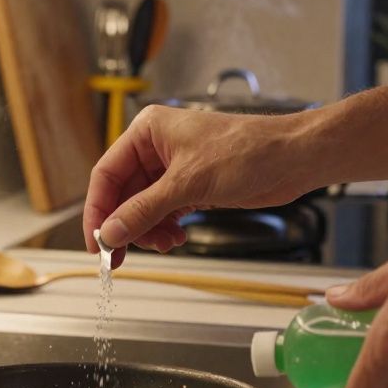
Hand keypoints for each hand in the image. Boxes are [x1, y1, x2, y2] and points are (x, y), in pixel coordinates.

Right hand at [83, 106, 312, 264]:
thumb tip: (111, 232)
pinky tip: (176, 238)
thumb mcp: (187, 184)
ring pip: (143, 207)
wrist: (292, 159)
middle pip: (123, 194)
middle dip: (125, 225)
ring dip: (148, 230)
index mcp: (148, 132)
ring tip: (164, 244)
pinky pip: (164, 212)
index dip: (98, 210)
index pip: (106, 174)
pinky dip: (164, 228)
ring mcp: (174, 169)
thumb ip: (144, 210)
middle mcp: (156, 148)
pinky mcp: (191, 186)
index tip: (96, 242)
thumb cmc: (248, 151)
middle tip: (120, 255)